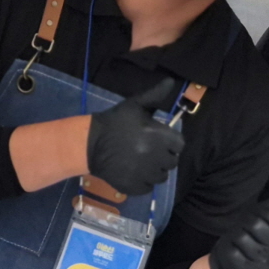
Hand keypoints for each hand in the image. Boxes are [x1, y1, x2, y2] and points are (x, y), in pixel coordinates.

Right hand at [86, 77, 183, 195]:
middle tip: (148, 150)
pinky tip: (133, 172)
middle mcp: (155, 156)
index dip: (171, 142)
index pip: (179, 145)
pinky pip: (148, 187)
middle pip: (172, 162)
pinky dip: (143, 182)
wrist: (89, 144)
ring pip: (161, 176)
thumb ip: (155, 95)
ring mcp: (145, 174)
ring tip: (141, 162)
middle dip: (163, 156)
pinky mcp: (135, 187)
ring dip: (154, 170)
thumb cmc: (115, 122)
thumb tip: (171, 81)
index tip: (160, 140)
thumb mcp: (134, 105)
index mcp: (159, 136)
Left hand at [207, 187, 268, 268]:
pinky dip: (230, 249)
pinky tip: (237, 253)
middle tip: (248, 231)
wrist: (240, 254)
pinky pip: (232, 252)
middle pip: (254, 224)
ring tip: (242, 242)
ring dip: (236, 236)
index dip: (259, 212)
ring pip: (241, 237)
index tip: (261, 220)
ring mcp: (266, 265)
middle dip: (246, 224)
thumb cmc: (259, 229)